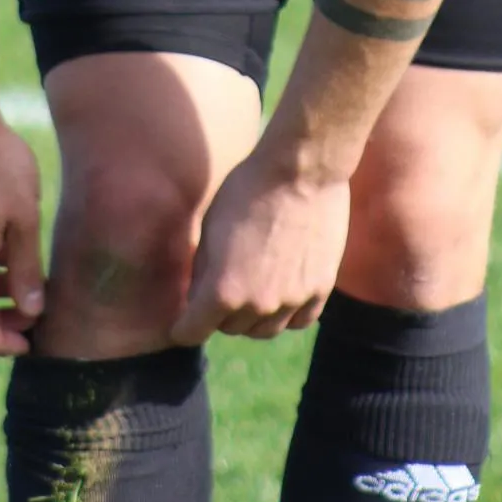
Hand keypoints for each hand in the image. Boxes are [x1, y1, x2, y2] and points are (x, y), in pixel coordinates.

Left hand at [169, 152, 350, 344]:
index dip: (182, 327)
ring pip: (264, 330)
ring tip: (252, 289)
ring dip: (252, 317)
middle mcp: (257, 305)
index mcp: (222, 291)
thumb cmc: (248, 189)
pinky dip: (286, 314)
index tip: (181, 323)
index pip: (192, 332)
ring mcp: (292, 301)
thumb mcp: (210, 227)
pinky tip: (282, 294)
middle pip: (229, 328)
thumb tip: (197, 295)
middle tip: (222, 286)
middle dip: (219, 314)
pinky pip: (298, 321)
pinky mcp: (320, 290)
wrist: (302, 170)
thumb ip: (202, 270)